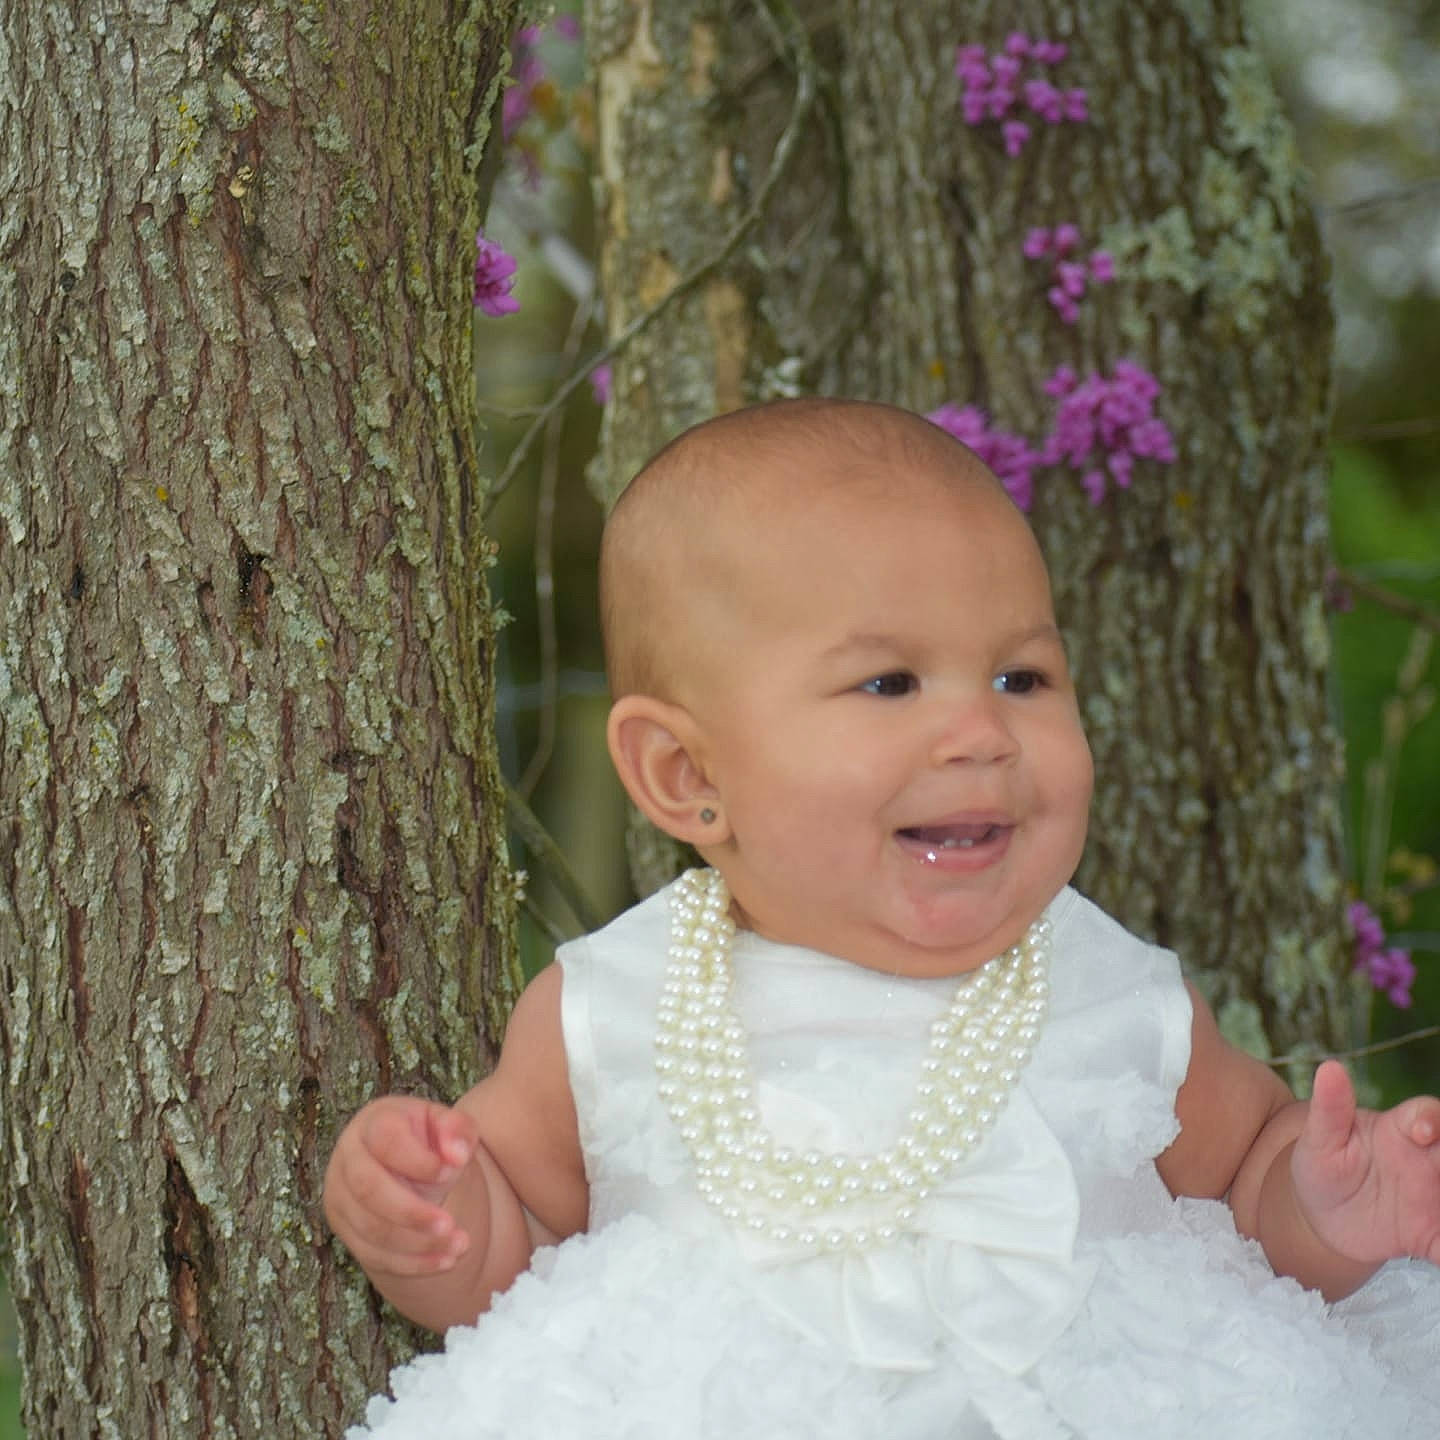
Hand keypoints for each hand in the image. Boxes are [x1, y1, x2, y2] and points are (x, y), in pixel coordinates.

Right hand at [322, 1096, 482, 1279]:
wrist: (408, 1166)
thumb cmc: (430, 1141)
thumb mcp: (449, 1126)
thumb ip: (457, 1131)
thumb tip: (457, 1154)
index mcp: (374, 1122)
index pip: (386, 1140)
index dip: (418, 1160)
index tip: (454, 1170)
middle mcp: (348, 1157)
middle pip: (368, 1189)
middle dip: (411, 1212)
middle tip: (449, 1225)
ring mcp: (340, 1195)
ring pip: (370, 1229)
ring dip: (417, 1244)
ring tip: (460, 1244)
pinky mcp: (344, 1228)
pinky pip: (372, 1255)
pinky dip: (411, 1263)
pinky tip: (445, 1260)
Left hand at [1291, 1060, 1439, 1266]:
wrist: (1319, 1214)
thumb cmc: (1322, 1165)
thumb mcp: (1319, 1139)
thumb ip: (1329, 1108)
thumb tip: (1329, 1068)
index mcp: (1400, 1131)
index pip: (1428, 1115)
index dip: (1432, 1118)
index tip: (1422, 1132)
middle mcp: (1426, 1162)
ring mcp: (1433, 1200)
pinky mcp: (1431, 1237)